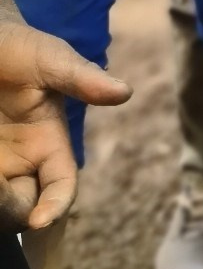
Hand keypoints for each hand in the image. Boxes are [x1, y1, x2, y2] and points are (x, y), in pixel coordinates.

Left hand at [0, 21, 129, 232]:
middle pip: (24, 208)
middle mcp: (22, 161)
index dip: (56, 207)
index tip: (39, 221)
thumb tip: (125, 91)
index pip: (61, 186)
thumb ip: (82, 78)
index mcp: (49, 144)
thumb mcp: (50, 60)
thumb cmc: (19, 47)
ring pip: (0, 204)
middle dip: (12, 211)